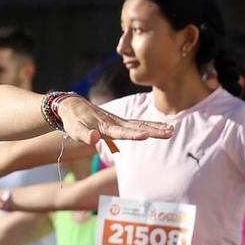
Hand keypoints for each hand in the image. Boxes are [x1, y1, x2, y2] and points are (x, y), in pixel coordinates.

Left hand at [53, 95, 172, 147]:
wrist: (73, 105)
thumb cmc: (73, 120)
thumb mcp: (75, 129)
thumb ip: (84, 134)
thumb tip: (94, 139)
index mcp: (105, 126)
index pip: (121, 132)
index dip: (133, 134)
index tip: (146, 135)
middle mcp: (115, 122)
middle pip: (137, 127)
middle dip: (154, 130)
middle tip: (170, 132)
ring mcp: (119, 121)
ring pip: (141, 124)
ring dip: (156, 127)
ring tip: (171, 130)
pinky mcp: (120, 122)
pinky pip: (138, 123)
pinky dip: (150, 124)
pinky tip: (162, 127)